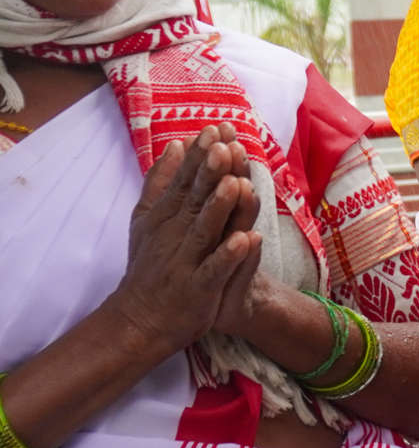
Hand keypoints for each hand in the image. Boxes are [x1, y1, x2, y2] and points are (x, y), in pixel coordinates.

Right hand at [106, 126, 263, 356]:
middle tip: (223, 144)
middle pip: (195, 200)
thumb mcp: (148, 219)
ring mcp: (185, 261)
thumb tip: (174, 144)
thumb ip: (161, 182)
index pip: (184, 181)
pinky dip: (230, 255)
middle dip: (209, 173)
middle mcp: (174, 235)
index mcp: (166, 217)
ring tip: (236, 184)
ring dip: (220, 208)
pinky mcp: (199, 288)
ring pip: (205, 231)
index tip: (213, 129)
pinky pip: (216, 269)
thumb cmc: (151, 264)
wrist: (142, 318)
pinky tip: (247, 239)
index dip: (198, 157)